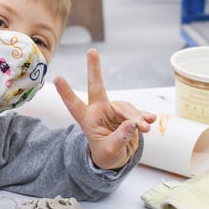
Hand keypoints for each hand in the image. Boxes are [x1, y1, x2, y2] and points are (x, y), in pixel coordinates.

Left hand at [53, 49, 156, 169]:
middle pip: (96, 87)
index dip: (66, 92)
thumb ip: (119, 138)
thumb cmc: (106, 154)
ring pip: (127, 107)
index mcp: (87, 119)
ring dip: (137, 117)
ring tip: (145, 129)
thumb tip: (133, 124)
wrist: (117, 157)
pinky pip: (138, 112)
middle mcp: (99, 110)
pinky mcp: (128, 113)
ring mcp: (114, 110)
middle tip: (91, 51)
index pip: (74, 104)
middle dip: (94, 69)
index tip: (56, 78)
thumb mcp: (109, 151)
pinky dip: (145, 117)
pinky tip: (151, 121)